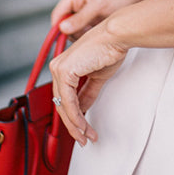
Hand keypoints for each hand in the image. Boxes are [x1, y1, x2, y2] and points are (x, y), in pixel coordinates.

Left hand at [50, 21, 127, 145]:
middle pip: (61, 104)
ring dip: (75, 125)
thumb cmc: (109, 49)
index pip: (63, 98)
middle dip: (73, 125)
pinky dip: (76, 116)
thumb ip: (87, 93)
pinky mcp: (64, 71)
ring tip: (86, 136)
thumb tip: (83, 109)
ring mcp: (59, 69)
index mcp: (63, 67)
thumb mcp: (97, 78)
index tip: (83, 129)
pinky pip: (68, 101)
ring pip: (63, 106)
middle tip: (84, 138)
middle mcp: (57, 67)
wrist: (115, 36)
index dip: (73, 117)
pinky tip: (83, 125)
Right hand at [51, 0, 151, 39]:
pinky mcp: (92, 24)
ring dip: (82, 36)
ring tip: (96, 32)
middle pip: (65, 26)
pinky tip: (99, 35)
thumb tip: (63, 29)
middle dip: (74, 33)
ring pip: (74, 32)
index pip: (58, 15)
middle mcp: (77, 6)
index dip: (58, 28)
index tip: (64, 40)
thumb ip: (81, 18)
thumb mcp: (99, 6)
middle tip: (86, 35)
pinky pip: (84, 35)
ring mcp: (84, 16)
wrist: (139, 1)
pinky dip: (89, 37)